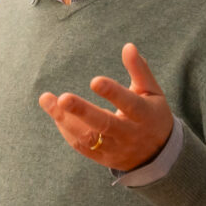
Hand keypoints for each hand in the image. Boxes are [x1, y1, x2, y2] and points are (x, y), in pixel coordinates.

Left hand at [38, 41, 173, 172]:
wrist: (157, 155)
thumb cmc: (151, 114)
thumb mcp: (152, 91)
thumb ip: (139, 70)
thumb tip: (128, 46)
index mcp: (145, 115)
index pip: (130, 104)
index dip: (113, 93)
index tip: (95, 81)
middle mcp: (130, 134)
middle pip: (105, 124)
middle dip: (82, 111)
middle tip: (63, 98)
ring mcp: (116, 149)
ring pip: (89, 138)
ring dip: (65, 120)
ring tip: (47, 100)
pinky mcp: (104, 158)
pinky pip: (82, 147)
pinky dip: (67, 131)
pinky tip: (55, 114)